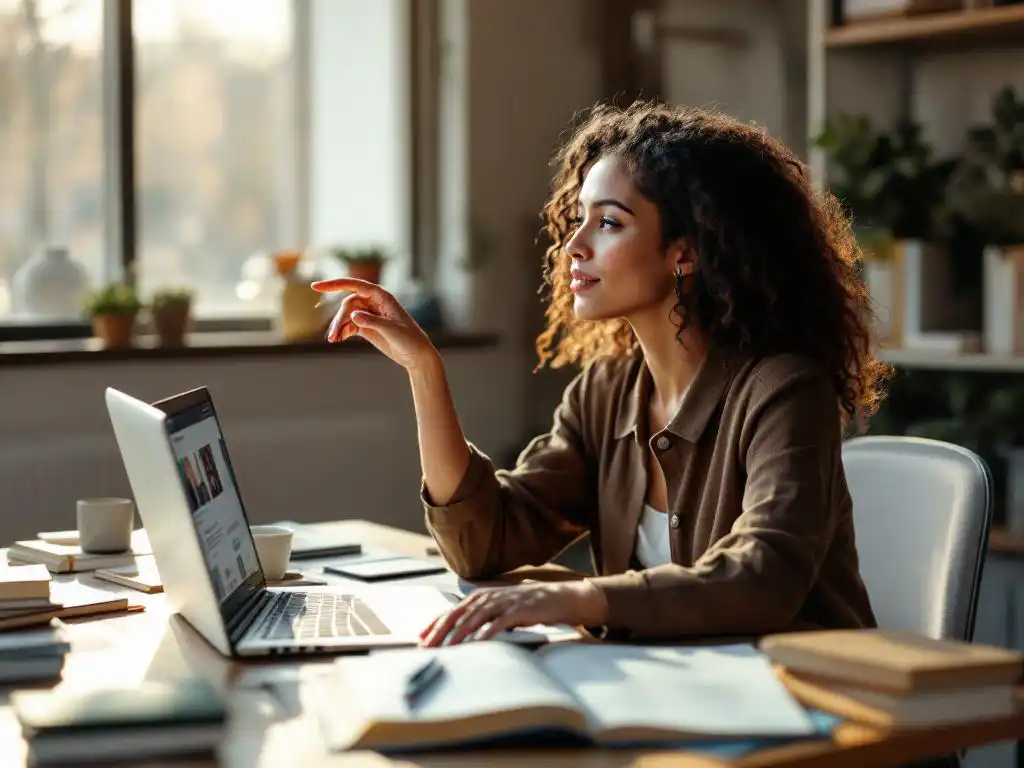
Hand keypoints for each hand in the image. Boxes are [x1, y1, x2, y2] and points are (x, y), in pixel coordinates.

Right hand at [311, 278, 436, 370]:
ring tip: (333, 340)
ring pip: (346, 315)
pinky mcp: (367, 326)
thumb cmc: (409, 339)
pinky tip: (338, 339)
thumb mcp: (391, 330)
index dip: (334, 284)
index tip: (315, 287)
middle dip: (338, 318)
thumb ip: (372, 322)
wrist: (417, 355)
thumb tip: (352, 315)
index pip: (355, 285)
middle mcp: (374, 302)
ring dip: (338, 326)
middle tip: (333, 335)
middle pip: (348, 304)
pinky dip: (342, 331)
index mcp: (382, 296)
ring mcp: (370, 314)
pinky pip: (349, 325)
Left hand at [419, 581, 608, 646]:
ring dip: (458, 634)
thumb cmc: (529, 606)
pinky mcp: (519, 610)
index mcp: (482, 596)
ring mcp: (504, 602)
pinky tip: (477, 644)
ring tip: (445, 648)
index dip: (435, 623)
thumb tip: (462, 633)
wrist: (560, 597)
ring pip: (474, 618)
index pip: (453, 610)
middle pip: (458, 614)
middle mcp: (489, 597)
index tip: (421, 637)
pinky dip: (486, 633)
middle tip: (426, 647)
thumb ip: (483, 617)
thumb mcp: (502, 608)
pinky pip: (499, 623)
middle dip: (440, 631)